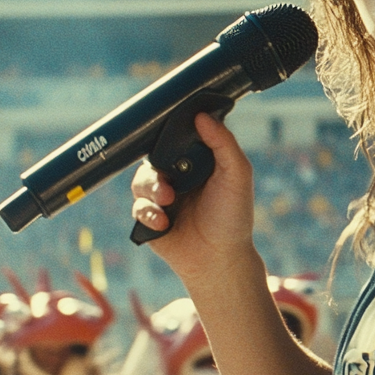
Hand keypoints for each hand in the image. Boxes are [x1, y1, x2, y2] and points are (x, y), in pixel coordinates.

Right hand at [131, 113, 257, 283]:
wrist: (219, 258)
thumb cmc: (233, 216)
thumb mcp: (237, 174)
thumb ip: (223, 143)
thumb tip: (202, 116)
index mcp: (199, 160)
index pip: (178, 137)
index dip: (170, 132)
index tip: (165, 127)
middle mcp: (178, 175)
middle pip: (154, 157)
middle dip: (157, 167)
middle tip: (170, 182)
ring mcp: (162, 196)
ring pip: (141, 180)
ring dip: (151, 189)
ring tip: (167, 201)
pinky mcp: (150, 217)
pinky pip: (138, 206)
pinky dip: (148, 213)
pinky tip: (163, 222)